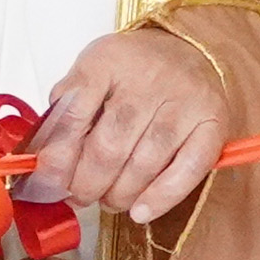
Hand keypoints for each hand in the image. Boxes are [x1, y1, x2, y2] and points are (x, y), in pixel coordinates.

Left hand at [24, 29, 228, 224]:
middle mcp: (149, 78)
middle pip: (109, 147)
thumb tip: (46, 162)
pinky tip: (141, 211)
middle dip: (87, 183)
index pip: (73, 115)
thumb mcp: (90, 72)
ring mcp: (185, 100)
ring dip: (119, 194)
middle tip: (79, 195)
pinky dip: (162, 197)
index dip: (58, 157)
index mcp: (107, 61)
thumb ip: (66, 111)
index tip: (49, 180)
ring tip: (108, 200)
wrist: (188, 49)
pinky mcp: (213, 123)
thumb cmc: (130, 70)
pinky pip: (188, 169)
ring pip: (145, 163)